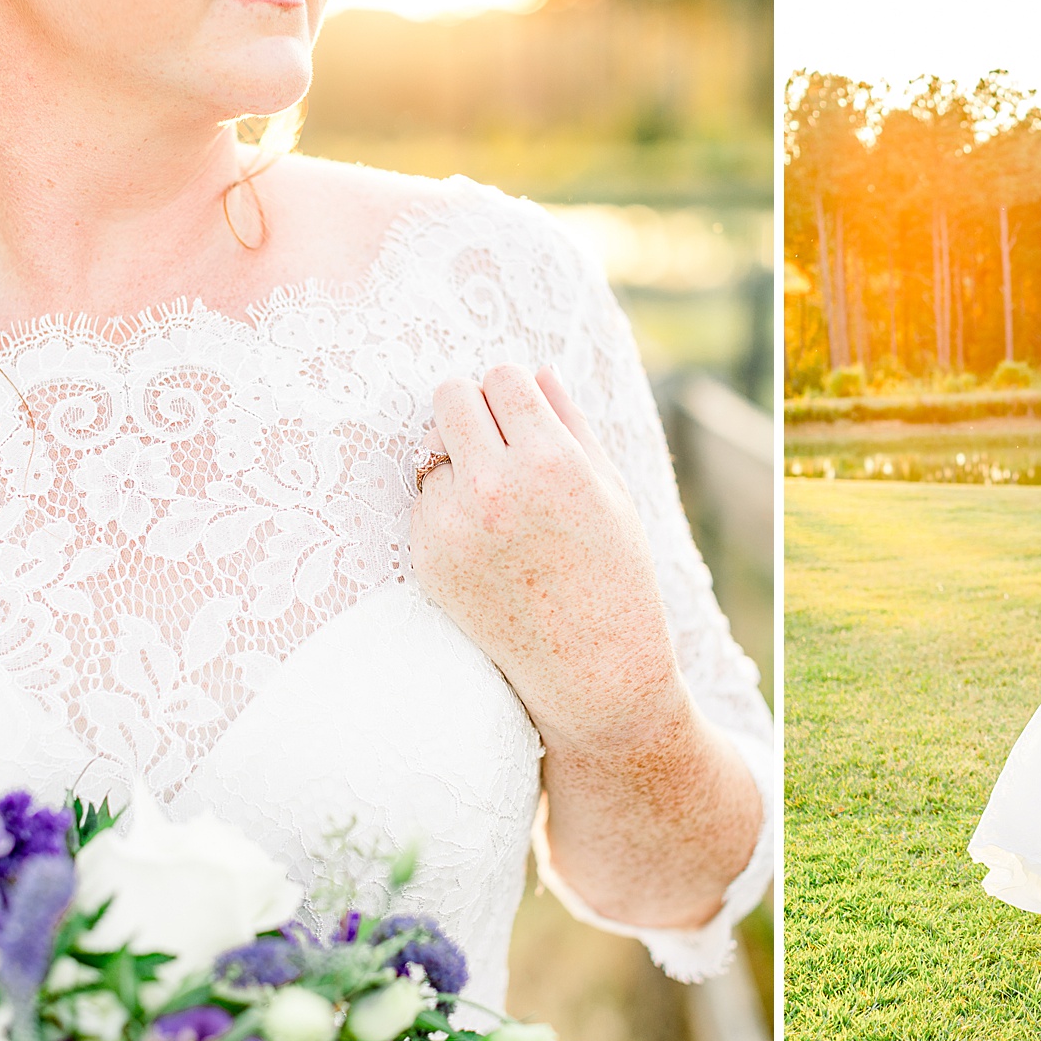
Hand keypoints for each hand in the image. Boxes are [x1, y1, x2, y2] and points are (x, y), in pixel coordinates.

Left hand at [409, 364, 679, 753]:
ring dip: (458, 460)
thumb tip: (536, 370)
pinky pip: (426, 500)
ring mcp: (454, 526)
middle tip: (499, 440)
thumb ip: (571, 423)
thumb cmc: (614, 574)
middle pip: (450, 396)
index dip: (515, 392)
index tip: (526, 416)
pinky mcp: (428, 558)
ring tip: (500, 503)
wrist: (590, 671)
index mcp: (551, 463)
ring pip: (431, 448)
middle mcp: (496, 489)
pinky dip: (449, 507)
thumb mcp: (610, 490)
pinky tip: (488, 541)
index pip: (503, 377)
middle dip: (473, 408)